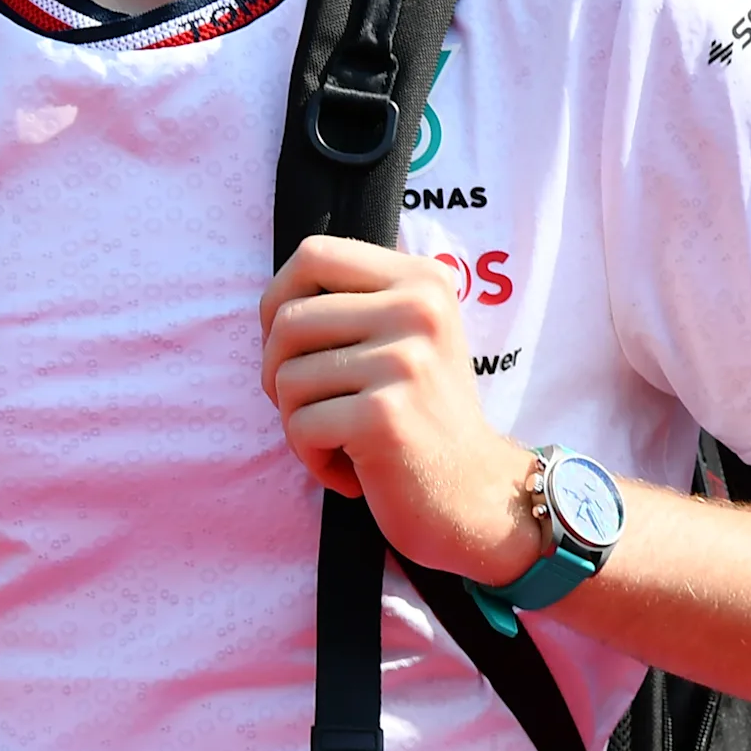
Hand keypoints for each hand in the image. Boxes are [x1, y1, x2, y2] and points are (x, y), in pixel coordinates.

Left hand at [259, 235, 539, 584]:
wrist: (476, 495)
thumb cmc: (420, 416)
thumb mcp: (404, 338)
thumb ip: (353, 303)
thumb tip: (274, 300)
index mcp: (421, 279)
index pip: (313, 255)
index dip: (278, 300)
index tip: (290, 347)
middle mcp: (418, 310)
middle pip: (288, 320)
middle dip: (277, 373)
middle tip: (314, 408)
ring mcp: (404, 361)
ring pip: (286, 377)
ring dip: (297, 421)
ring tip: (341, 440)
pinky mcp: (384, 416)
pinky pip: (300, 425)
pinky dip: (312, 458)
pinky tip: (351, 471)